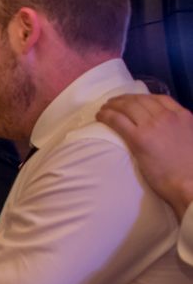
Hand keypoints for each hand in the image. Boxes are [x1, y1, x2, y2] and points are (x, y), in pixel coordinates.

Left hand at [97, 89, 192, 216]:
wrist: (190, 185)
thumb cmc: (192, 170)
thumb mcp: (192, 139)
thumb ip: (182, 130)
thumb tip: (173, 132)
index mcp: (182, 116)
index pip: (161, 99)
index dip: (145, 97)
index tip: (136, 100)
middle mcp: (166, 116)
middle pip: (141, 100)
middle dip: (126, 99)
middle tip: (115, 102)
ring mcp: (152, 125)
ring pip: (127, 107)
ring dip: (113, 105)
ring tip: (105, 108)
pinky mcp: (139, 139)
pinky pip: (118, 120)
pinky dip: (107, 116)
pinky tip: (100, 116)